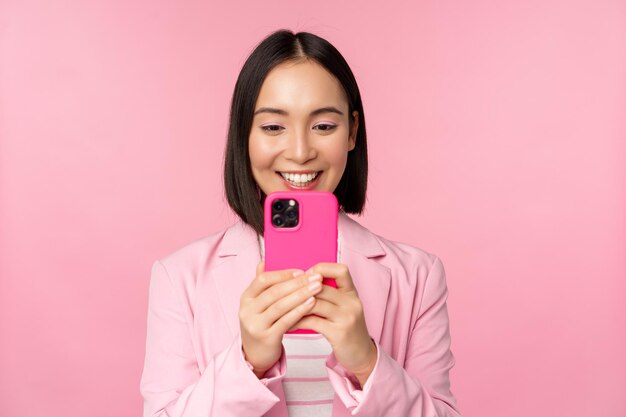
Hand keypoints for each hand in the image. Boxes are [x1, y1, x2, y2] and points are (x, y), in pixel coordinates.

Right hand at [239, 261, 323, 377]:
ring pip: (281, 306)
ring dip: (301, 295)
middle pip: (274, 292)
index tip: (301, 271)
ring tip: (318, 287)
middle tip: (316, 277)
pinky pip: (285, 321)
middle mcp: (247, 311)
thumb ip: (261, 285)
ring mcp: (255, 325)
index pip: (262, 280)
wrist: (255, 354)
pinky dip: (300, 311)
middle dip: (297, 283)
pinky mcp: (266, 338)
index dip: (282, 274)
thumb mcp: (257, 304)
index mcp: (246, 298)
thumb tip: (263, 262)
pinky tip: (312, 303)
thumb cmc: (262, 323)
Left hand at [290, 263, 376, 386]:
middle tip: (282, 292)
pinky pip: (312, 321)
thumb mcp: (344, 307)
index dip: (322, 268)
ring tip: (280, 308)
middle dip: (299, 288)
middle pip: (321, 287)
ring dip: (294, 305)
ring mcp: (346, 318)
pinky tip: (288, 324)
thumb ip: (330, 295)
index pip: (341, 270)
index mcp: (352, 293)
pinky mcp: (339, 333)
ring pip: (314, 303)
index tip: (305, 276)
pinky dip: (296, 321)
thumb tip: (302, 281)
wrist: (362, 354)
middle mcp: (352, 303)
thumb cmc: (348, 328)